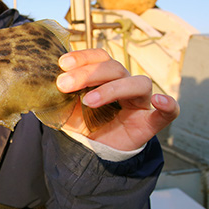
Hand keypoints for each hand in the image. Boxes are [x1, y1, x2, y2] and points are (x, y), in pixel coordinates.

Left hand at [56, 49, 179, 150]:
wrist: (96, 152)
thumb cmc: (85, 125)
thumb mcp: (67, 109)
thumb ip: (59, 96)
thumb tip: (40, 85)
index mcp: (106, 77)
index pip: (100, 57)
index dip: (83, 56)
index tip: (62, 63)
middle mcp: (125, 84)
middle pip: (114, 68)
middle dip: (88, 73)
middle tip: (63, 84)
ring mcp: (140, 102)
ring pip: (137, 83)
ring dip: (112, 89)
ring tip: (89, 100)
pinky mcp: (150, 122)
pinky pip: (169, 112)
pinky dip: (168, 105)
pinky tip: (160, 101)